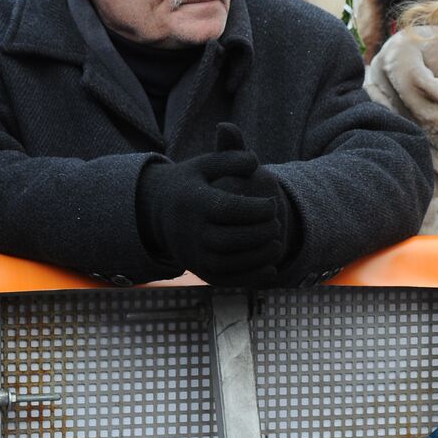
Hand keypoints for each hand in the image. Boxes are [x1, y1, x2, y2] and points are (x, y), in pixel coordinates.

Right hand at [137, 123, 289, 286]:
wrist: (159, 210)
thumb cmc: (194, 182)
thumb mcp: (206, 164)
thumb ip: (231, 157)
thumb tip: (254, 161)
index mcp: (193, 202)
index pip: (226, 209)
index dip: (256, 208)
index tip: (274, 203)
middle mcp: (188, 231)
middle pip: (226, 240)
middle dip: (258, 234)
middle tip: (277, 224)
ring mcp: (192, 254)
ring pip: (225, 263)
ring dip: (257, 258)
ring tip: (277, 243)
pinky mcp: (199, 270)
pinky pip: (224, 280)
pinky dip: (249, 278)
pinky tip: (271, 269)